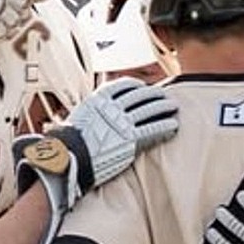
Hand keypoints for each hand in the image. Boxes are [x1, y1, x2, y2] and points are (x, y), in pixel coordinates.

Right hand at [15, 77, 178, 212]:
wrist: (69, 158)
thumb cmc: (70, 143)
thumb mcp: (80, 117)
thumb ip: (94, 109)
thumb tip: (97, 108)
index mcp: (99, 98)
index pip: (124, 85)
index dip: (138, 86)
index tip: (145, 87)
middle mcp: (113, 107)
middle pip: (140, 95)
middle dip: (156, 95)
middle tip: (166, 97)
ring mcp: (122, 122)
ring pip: (150, 110)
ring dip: (164, 107)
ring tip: (174, 107)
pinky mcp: (130, 139)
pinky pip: (153, 129)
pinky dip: (165, 126)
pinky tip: (173, 126)